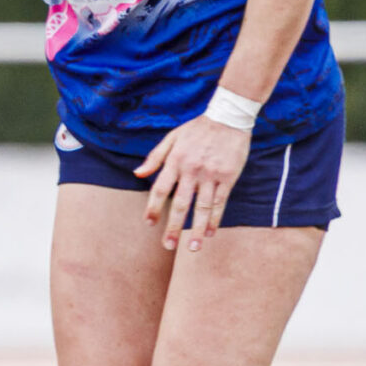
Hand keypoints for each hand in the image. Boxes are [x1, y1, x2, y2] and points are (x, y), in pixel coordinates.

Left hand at [135, 117, 251, 251]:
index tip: (149, 224)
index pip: (160, 189)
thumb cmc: (197, 129)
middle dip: (173, 227)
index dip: (153, 207)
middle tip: (168, 246)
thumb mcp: (171, 138)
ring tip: (193, 248)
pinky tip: (211, 232)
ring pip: (202, 207)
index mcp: (175, 160)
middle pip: (180, 203)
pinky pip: (221, 201)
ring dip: (197, 229)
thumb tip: (137, 174)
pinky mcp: (228, 177)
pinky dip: (216, 218)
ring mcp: (211, 174)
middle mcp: (191, 170)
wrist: (228, 118)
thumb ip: (154, 158)